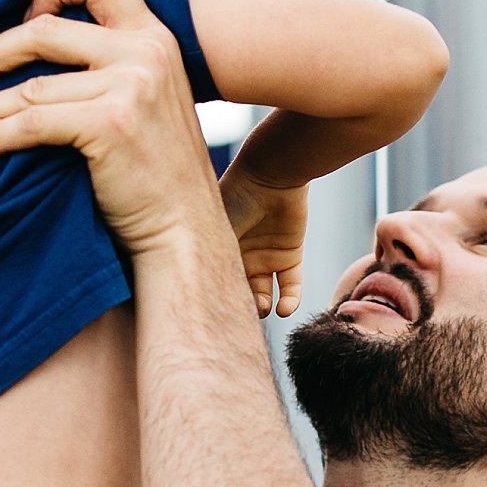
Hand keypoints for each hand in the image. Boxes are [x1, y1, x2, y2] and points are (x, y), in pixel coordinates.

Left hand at [0, 0, 224, 256]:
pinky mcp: (111, 122)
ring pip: (29, 86)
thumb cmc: (155, 175)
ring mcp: (132, 83)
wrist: (185, 231)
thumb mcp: (149, 100)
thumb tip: (32, 53)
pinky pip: (31, 122)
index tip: (16, 25)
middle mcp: (146, 50)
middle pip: (44, 29)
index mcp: (155, 37)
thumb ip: (111, 66)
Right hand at [221, 170, 307, 317]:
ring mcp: (265, 256)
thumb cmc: (237, 197)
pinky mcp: (290, 255)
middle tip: (244, 310)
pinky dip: (290, 300)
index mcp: (218, 249)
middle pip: (240, 291)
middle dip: (242, 306)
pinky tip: (285, 308)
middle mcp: (241, 256)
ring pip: (264, 293)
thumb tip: (194, 292)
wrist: (272, 174)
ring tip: (265, 307)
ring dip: (264, 306)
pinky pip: (291, 285)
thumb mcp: (217, 231)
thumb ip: (209, 259)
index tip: (218, 311)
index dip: (218, 298)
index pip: (217, 282)